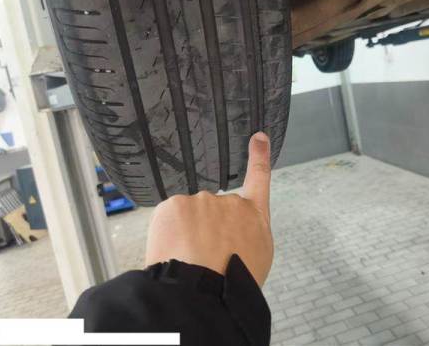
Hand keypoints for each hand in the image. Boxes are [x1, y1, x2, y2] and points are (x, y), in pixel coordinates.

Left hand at [144, 132, 273, 285]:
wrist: (205, 291)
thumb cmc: (234, 282)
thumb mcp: (258, 259)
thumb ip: (248, 235)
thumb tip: (232, 233)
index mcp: (254, 216)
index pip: (259, 179)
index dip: (259, 157)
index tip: (258, 137)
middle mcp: (231, 203)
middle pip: (213, 212)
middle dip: (206, 230)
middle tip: (204, 258)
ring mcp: (203, 201)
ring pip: (189, 217)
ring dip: (186, 234)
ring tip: (190, 261)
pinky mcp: (176, 204)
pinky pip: (169, 219)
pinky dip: (168, 236)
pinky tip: (175, 253)